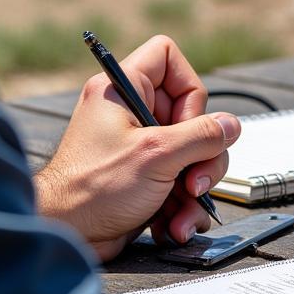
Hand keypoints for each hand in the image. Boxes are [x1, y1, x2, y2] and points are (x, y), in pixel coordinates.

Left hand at [34, 35, 240, 261]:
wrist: (62, 237)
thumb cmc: (93, 188)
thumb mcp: (156, 155)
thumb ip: (201, 136)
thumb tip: (231, 125)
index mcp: (123, 90)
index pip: (166, 56)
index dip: (187, 85)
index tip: (184, 121)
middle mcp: (131, 113)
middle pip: (190, 114)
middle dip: (200, 154)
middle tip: (191, 181)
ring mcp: (138, 147)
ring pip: (190, 152)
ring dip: (195, 187)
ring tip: (182, 214)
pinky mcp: (142, 178)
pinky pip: (178, 180)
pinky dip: (182, 205)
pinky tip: (174, 226)